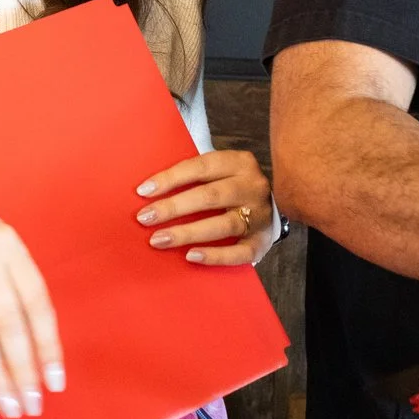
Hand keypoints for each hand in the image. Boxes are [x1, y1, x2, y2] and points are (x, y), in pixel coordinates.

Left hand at [135, 150, 275, 266]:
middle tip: (145, 218)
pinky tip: (190, 256)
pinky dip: (214, 256)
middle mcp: (252, 186)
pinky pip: (239, 253)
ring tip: (158, 240)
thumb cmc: (230, 187)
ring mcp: (260, 215)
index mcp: (239, 163)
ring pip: (222, 225)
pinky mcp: (262, 242)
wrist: (274, 206)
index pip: (201, 166)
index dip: (171, 178)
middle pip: (210, 196)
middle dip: (173, 207)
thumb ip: (193, 177)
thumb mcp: (219, 172)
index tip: (143, 191)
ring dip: (187, 233)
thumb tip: (148, 191)